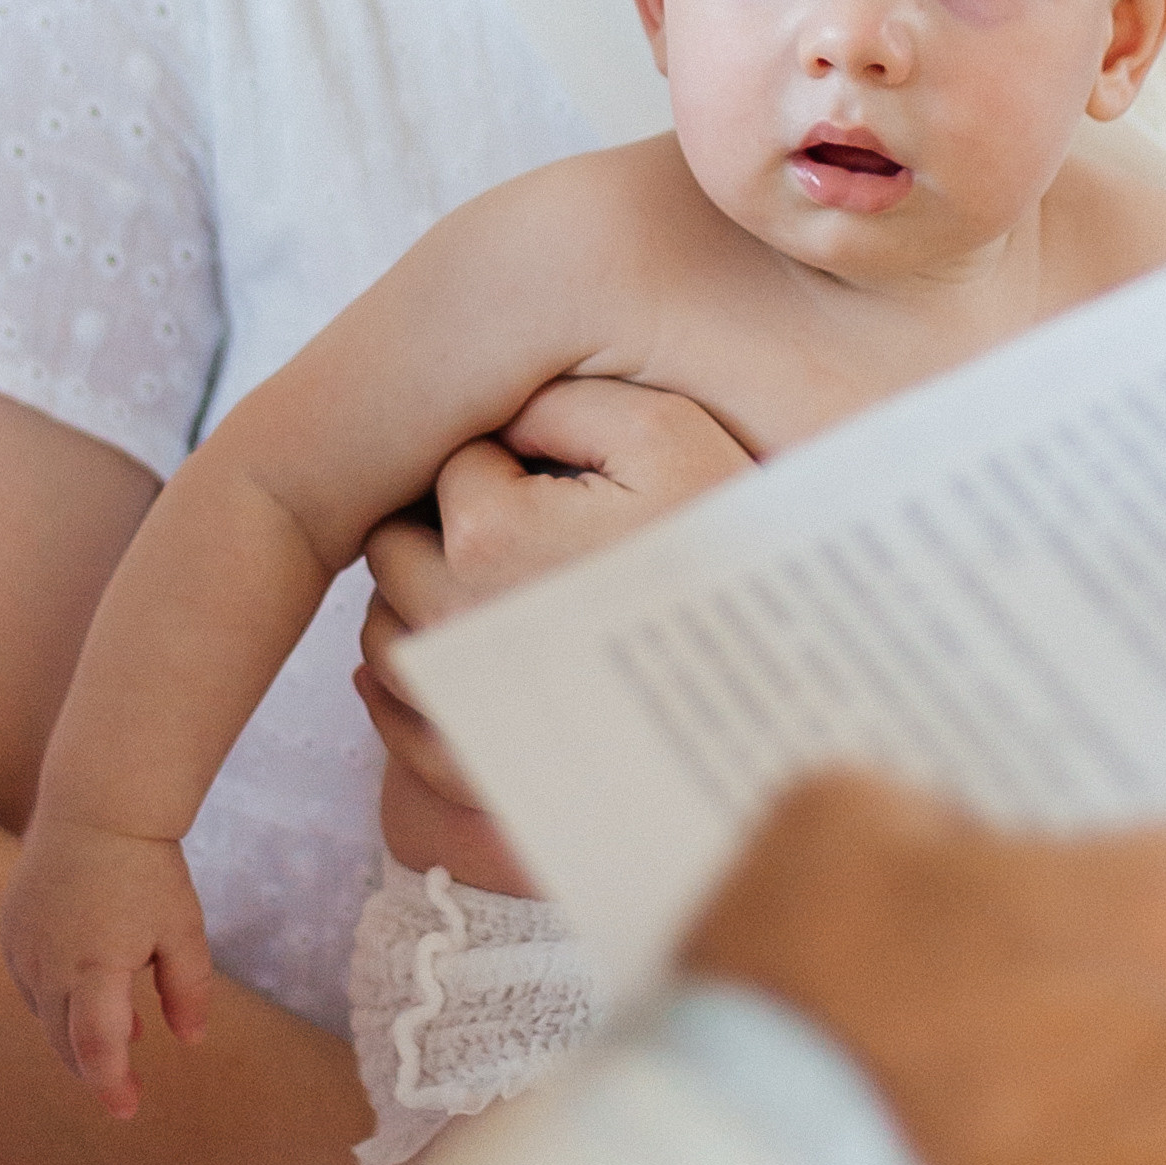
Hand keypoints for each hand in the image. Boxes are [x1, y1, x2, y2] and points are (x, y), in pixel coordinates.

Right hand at [0, 811, 211, 1118]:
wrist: (97, 805)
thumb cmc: (148, 867)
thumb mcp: (182, 928)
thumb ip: (188, 989)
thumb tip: (191, 1040)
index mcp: (94, 966)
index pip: (96, 1047)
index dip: (111, 1084)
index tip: (129, 1110)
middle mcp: (48, 964)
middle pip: (65, 1041)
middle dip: (95, 1068)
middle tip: (126, 1087)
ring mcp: (23, 948)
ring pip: (46, 1015)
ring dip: (76, 1033)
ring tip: (124, 1031)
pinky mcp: (12, 931)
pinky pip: (32, 983)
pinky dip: (58, 1000)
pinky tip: (92, 990)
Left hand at [357, 380, 754, 812]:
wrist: (780, 699)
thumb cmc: (729, 559)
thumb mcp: (671, 436)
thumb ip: (572, 396)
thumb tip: (505, 409)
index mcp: (489, 536)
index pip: (451, 464)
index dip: (506, 457)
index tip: (561, 477)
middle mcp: (452, 624)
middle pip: (394, 545)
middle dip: (445, 524)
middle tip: (531, 527)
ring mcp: (457, 704)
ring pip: (385, 629)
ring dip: (422, 602)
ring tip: (512, 593)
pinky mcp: (471, 768)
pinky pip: (398, 722)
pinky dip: (407, 690)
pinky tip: (459, 662)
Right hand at [680, 773, 1165, 1164]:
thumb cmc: (817, 998)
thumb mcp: (847, 815)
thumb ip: (943, 809)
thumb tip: (961, 845)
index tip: (1128, 830)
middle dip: (1118, 947)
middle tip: (1006, 928)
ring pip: (1150, 1082)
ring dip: (1081, 1057)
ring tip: (959, 1044)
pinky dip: (1043, 1156)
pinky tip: (943, 1134)